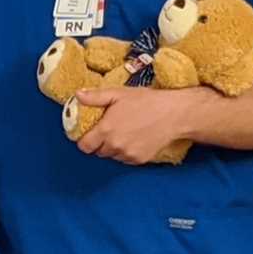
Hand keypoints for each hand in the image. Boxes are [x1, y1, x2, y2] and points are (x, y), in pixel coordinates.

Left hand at [73, 87, 196, 164]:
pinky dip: (125, 152)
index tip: (88, 133)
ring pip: (111, 156)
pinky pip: (125, 159)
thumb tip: (78, 96)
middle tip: (107, 129)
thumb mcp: (118, 93)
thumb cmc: (146, 101)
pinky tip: (133, 139)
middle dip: (99, 142)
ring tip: (122, 132)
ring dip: (112, 148)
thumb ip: (95, 97)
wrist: (174, 114)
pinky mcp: (139, 160)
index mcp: (106, 130)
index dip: (84, 140)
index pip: (84, 146)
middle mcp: (115, 145)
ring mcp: (128, 154)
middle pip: (97, 152)